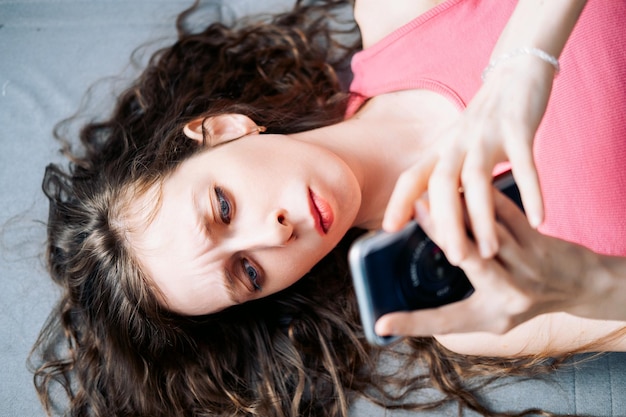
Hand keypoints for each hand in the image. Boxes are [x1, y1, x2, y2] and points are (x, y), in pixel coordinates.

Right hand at [375, 191, 603, 336]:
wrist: (580, 287)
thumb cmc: (523, 299)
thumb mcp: (490, 312)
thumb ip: (455, 304)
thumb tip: (406, 294)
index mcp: (489, 316)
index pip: (443, 322)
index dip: (410, 324)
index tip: (380, 323)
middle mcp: (509, 296)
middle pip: (466, 258)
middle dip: (438, 230)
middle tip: (415, 209)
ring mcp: (527, 267)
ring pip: (486, 230)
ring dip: (459, 208)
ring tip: (435, 190)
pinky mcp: (539, 241)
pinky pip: (506, 213)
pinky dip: (484, 198)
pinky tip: (466, 184)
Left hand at [383, 59, 553, 263]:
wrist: (516, 73)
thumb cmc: (485, 120)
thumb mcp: (458, 145)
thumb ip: (446, 173)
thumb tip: (435, 210)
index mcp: (441, 149)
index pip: (412, 177)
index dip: (398, 202)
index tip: (388, 229)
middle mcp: (457, 143)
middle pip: (441, 184)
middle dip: (445, 222)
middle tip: (454, 258)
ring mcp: (487, 135)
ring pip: (476, 180)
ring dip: (482, 218)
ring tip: (489, 250)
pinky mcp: (519, 129)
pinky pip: (525, 165)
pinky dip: (532, 193)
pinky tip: (540, 221)